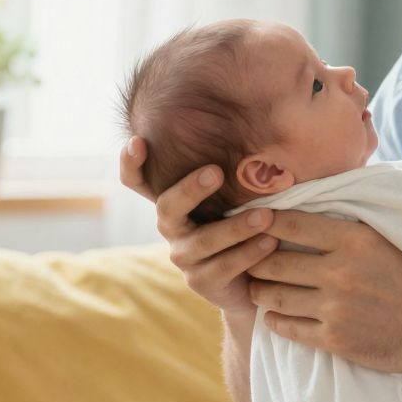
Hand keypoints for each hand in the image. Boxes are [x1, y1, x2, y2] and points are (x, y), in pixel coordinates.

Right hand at [119, 137, 273, 316]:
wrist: (256, 280)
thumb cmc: (248, 225)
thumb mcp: (239, 195)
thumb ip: (237, 169)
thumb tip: (261, 120)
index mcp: (175, 202)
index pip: (138, 181)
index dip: (131, 163)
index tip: (138, 140)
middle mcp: (172, 228)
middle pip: (167, 207)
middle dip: (190, 189)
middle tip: (216, 172)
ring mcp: (184, 257)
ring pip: (204, 240)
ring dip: (236, 226)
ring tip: (266, 215)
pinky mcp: (202, 282)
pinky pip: (223, 267)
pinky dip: (249, 253)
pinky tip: (271, 242)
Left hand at [248, 211, 401, 374]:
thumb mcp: (387, 238)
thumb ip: (349, 225)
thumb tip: (312, 203)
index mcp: (355, 239)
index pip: (290, 223)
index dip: (263, 221)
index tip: (251, 221)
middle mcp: (340, 272)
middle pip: (273, 261)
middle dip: (254, 260)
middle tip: (248, 259)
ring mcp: (336, 308)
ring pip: (273, 296)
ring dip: (259, 291)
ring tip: (257, 287)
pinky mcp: (335, 339)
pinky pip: (287, 327)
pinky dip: (274, 319)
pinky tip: (274, 314)